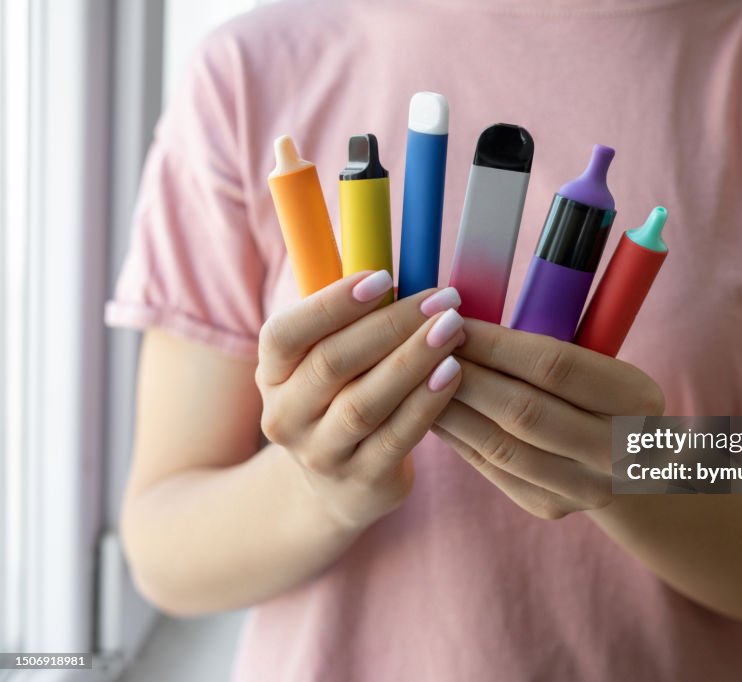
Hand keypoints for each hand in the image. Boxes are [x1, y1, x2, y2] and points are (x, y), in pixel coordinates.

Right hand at [256, 270, 464, 530]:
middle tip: (441, 299)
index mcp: (271, 373)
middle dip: (391, 325)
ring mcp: (321, 454)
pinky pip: (397, 438)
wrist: (338, 488)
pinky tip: (455, 372)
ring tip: (453, 329)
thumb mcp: (330, 357)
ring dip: (413, 360)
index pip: (286, 334)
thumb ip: (351, 315)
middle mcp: (285, 415)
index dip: (333, 303)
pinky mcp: (362, 482)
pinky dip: (427, 402)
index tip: (384, 277)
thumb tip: (384, 249)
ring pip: (365, 403)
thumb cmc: (344, 397)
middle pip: (332, 363)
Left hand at [432, 319, 664, 519]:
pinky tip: (430, 411)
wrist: (634, 465)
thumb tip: (465, 316)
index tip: (454, 321)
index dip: (497, 345)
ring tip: (418, 379)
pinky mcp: (550, 506)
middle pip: (524, 411)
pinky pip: (491, 468)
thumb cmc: (601, 392)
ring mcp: (585, 487)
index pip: (555, 367)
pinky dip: (457, 437)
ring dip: (452, 409)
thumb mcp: (602, 360)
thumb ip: (549, 340)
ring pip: (501, 446)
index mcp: (637, 398)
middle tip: (425, 348)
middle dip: (467, 376)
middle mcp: (619, 450)